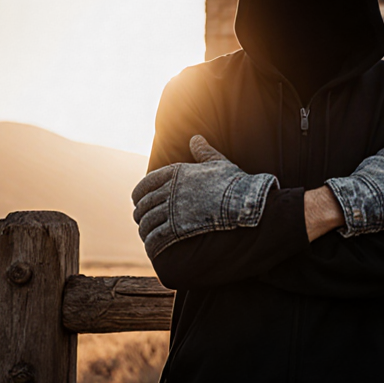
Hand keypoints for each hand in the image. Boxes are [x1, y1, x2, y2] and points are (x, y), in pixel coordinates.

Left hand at [131, 135, 279, 258]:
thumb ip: (203, 152)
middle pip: (144, 204)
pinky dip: (150, 241)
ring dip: (144, 228)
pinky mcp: (177, 228)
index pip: (145, 184)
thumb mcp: (218, 163)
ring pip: (147, 221)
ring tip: (146, 233)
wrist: (245, 202)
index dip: (138, 194)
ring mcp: (172, 210)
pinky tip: (152, 244)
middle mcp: (170, 190)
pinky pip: (155, 236)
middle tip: (142, 218)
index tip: (138, 201)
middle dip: (140, 213)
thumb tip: (196, 138)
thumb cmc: (234, 182)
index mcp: (176, 173)